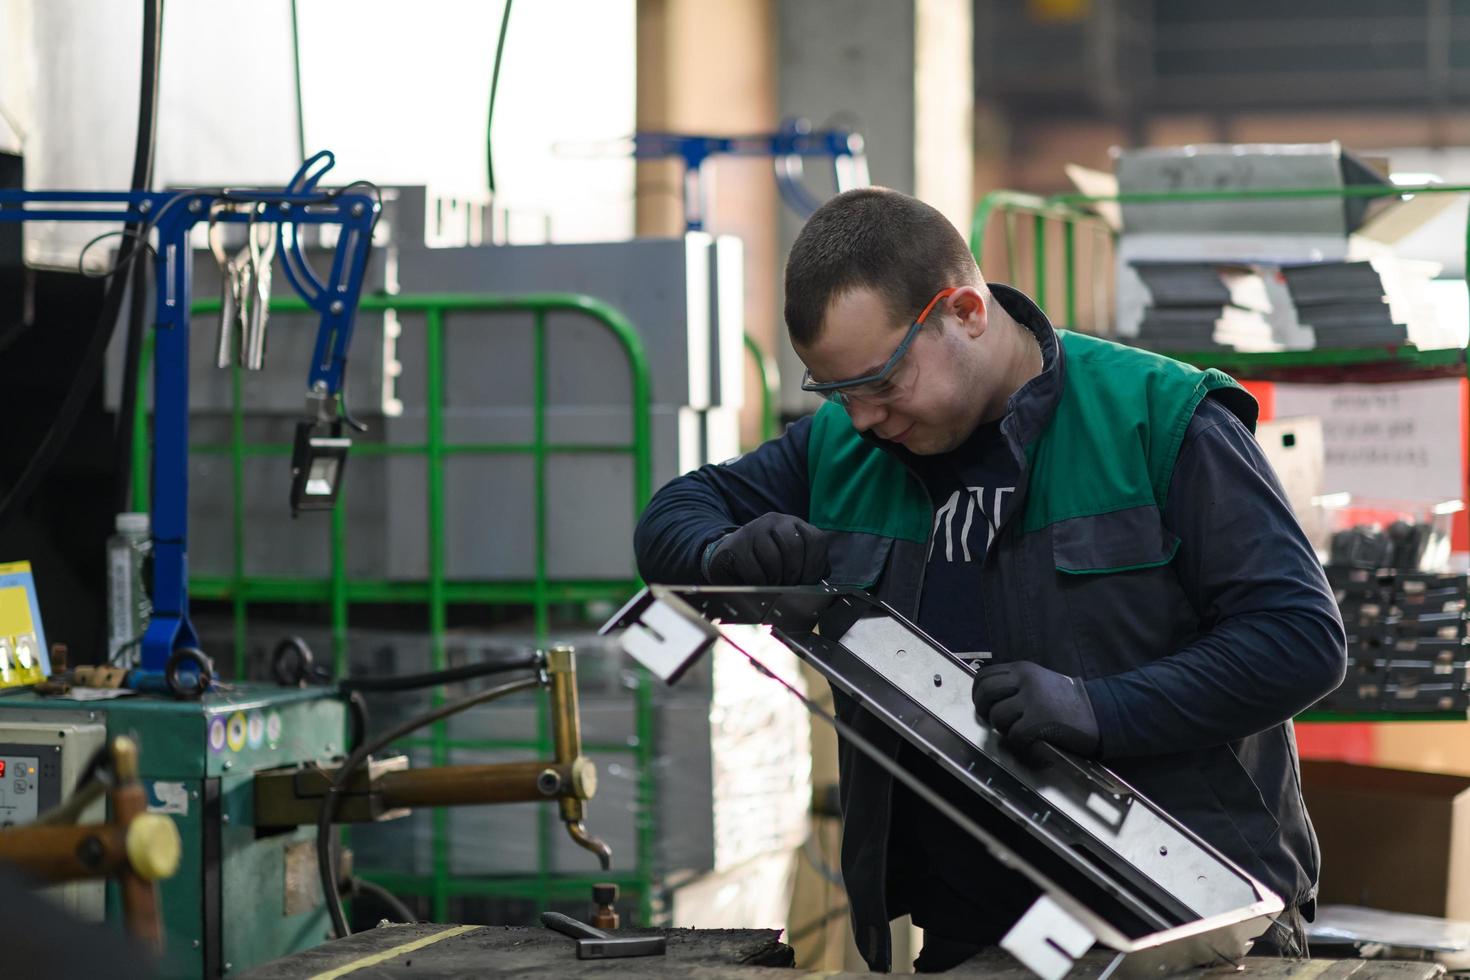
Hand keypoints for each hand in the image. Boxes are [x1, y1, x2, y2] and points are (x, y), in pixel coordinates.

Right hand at [705, 513, 829, 585]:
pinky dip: (760, 582)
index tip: (809, 581)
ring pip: (773, 558)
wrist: (730, 557)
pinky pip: (754, 569)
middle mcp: (775, 521)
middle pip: (794, 547)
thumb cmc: (766, 561)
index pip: (815, 539)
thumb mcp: (791, 557)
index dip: (816, 564)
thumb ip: (810, 563)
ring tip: (775, 584)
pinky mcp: (736, 544)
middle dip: (795, 573)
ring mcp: (754, 529)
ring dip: (777, 578)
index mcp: (794, 524)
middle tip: (791, 585)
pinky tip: (760, 583)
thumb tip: (824, 574)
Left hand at [972, 661, 1099, 757]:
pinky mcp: (1040, 718)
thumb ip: (1014, 685)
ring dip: (1004, 729)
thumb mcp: (1039, 681)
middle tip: (995, 722)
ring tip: (1018, 732)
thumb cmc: (1068, 701)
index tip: (984, 706)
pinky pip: (1014, 734)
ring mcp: (1032, 698)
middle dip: (985, 711)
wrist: (1100, 711)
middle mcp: (1025, 680)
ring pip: (997, 716)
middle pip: (985, 694)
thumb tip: (988, 701)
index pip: (984, 676)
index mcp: (1022, 669)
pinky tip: (1030, 742)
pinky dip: (1019, 743)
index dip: (977, 694)